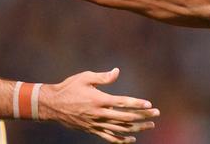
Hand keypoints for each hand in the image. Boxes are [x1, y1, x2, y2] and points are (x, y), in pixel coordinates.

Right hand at [41, 68, 158, 142]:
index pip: (123, 103)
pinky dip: (122, 140)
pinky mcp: (92, 130)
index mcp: (99, 99)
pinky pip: (110, 137)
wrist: (52, 105)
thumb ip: (103, 77)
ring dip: (137, 128)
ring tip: (150, 126)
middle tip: (156, 114)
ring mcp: (96, 124)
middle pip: (126, 117)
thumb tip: (117, 71)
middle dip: (143, 116)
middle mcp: (99, 113)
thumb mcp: (85, 77)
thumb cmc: (69, 87)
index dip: (137, 104)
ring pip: (120, 129)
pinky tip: (132, 138)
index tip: (149, 105)